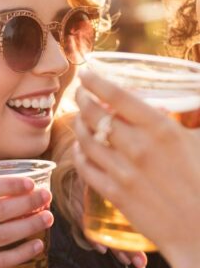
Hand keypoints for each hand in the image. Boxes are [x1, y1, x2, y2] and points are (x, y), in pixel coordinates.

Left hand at [73, 69, 199, 267]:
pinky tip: (80, 149)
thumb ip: (191, 118)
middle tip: (80, 94)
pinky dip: (79, 155)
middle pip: (95, 114)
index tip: (86, 73)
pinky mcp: (116, 194)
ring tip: (79, 118)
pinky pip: (86, 168)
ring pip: (85, 139)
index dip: (96, 81)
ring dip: (78, 124)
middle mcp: (137, 147)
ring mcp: (123, 172)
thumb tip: (181, 101)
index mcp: (161, 129)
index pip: (117, 96)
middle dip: (82, 99)